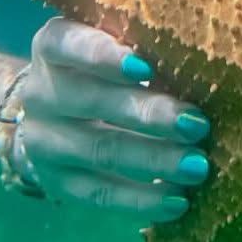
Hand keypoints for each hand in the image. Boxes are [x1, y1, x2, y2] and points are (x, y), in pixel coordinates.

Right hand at [20, 16, 211, 220]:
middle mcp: (41, 91)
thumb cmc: (108, 64)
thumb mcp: (115, 41)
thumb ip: (143, 42)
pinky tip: (177, 201)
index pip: (71, 45)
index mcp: (54, 44)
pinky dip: (140, 199)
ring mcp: (43, 139)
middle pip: (93, 101)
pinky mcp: (55, 181)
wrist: (58, 112)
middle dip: (150, 113)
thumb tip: (200, 57)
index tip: (146, 68)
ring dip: (154, 159)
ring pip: (99, 149)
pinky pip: (98, 193)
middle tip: (197, 125)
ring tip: (197, 166)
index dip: (105, 57)